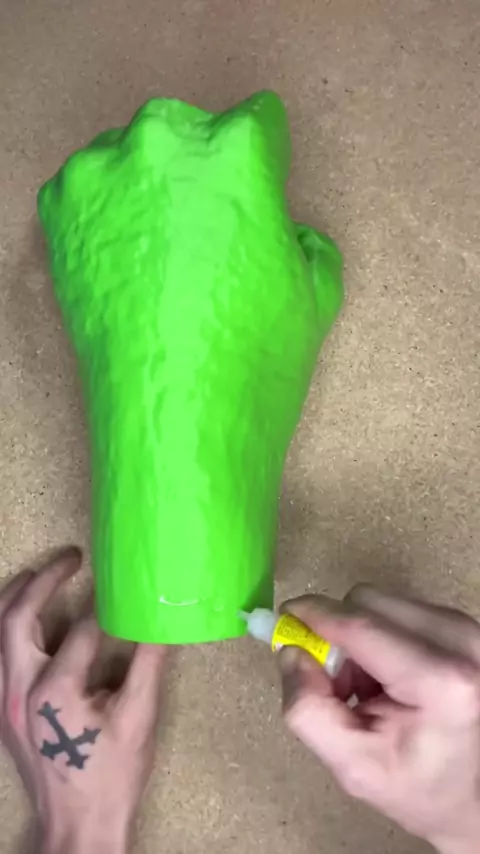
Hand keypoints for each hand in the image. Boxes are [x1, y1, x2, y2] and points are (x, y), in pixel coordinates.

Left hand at [0, 548, 167, 853]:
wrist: (77, 827)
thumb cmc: (111, 776)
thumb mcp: (139, 718)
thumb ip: (149, 662)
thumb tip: (164, 621)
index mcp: (54, 690)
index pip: (84, 630)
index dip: (108, 606)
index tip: (126, 585)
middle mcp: (18, 690)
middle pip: (17, 617)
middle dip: (43, 579)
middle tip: (71, 556)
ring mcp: (3, 702)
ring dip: (15, 597)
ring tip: (39, 574)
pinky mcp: (1, 711)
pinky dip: (6, 627)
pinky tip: (25, 618)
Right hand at [280, 588, 479, 853]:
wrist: (473, 793)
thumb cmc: (417, 785)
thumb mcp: (352, 765)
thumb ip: (309, 710)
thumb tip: (289, 652)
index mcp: (439, 680)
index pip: (361, 626)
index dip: (314, 615)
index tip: (282, 616)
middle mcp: (459, 642)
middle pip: (369, 603)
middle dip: (338, 636)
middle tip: (337, 684)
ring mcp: (466, 630)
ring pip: (381, 603)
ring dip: (359, 637)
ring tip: (368, 686)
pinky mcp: (462, 625)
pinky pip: (400, 609)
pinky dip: (381, 635)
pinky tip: (390, 677)